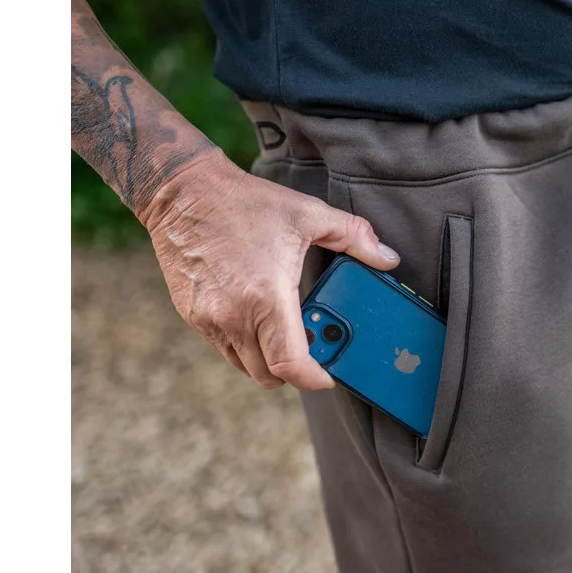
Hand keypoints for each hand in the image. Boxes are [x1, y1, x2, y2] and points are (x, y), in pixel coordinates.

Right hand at [139, 150, 400, 389]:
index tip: (330, 375)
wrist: (182, 193)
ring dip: (269, 361)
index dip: (314, 379)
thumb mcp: (309, 214)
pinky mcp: (193, 317)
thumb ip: (355, 237)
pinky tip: (259, 317)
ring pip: (245, 366)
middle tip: (315, 350)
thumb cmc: (245, 203)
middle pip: (268, 376)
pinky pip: (225, 348)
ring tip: (289, 332)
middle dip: (295, 373)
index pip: (290, 365)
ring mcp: (210, 321)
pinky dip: (246, 345)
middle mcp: (234, 317)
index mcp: (266, 297)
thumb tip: (388, 258)